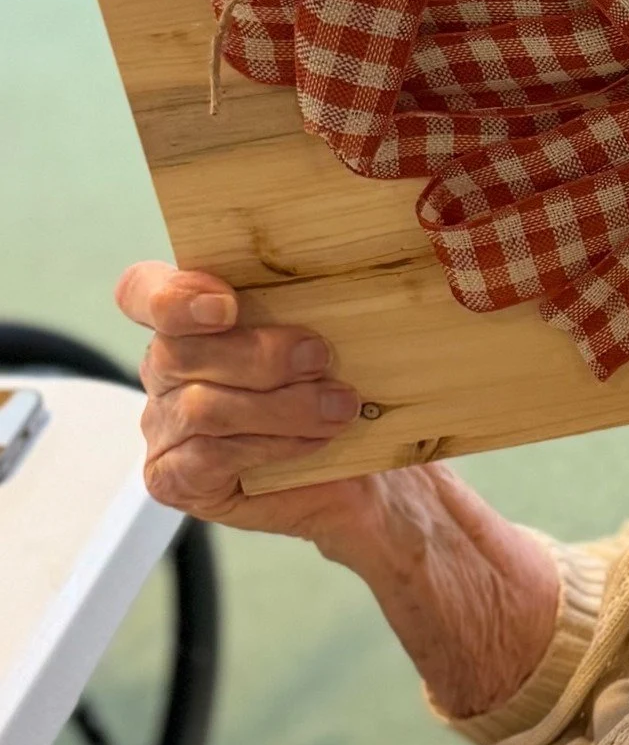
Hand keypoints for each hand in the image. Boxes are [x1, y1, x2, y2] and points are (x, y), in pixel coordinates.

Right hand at [117, 262, 562, 715]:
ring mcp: (164, 425)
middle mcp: (167, 368)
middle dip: (260, 355)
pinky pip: (210, 456)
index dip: (172, 294)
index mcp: (190, 318)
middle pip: (179, 349)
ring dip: (281, 406)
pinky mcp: (175, 477)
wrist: (369, 473)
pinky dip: (272, 445)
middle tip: (321, 358)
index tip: (228, 304)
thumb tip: (343, 266)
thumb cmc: (346, 391)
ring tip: (338, 408)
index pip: (142, 291)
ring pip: (202, 407)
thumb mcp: (335, 334)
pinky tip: (313, 442)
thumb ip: (311, 303)